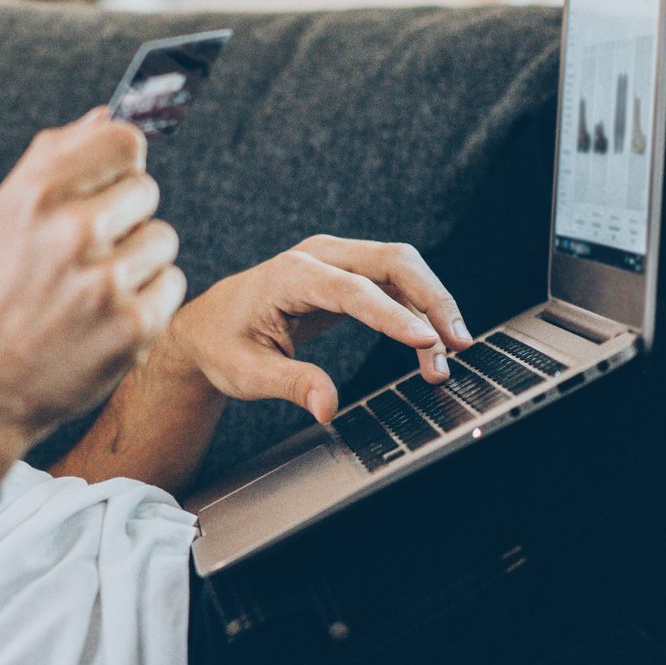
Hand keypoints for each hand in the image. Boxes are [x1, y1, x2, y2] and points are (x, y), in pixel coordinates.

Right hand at [0, 110, 185, 469]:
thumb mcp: (0, 218)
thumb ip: (52, 159)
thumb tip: (106, 114)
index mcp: (36, 195)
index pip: (124, 140)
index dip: (119, 161)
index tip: (110, 181)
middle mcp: (73, 232)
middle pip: (146, 189)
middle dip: (125, 216)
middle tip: (88, 252)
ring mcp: (106, 282)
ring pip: (163, 239)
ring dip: (138, 260)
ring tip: (93, 289)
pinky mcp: (133, 327)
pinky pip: (171, 284)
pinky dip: (147, 300)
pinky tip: (106, 317)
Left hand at [161, 235, 471, 422]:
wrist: (206, 326)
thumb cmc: (221, 345)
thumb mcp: (247, 372)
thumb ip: (290, 384)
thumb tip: (328, 408)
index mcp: (290, 275)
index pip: (353, 290)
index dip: (393, 315)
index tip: (427, 340)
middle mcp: (317, 256)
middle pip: (392, 262)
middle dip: (432, 299)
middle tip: (459, 344)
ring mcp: (335, 261)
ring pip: (401, 270)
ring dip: (431, 308)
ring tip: (447, 358)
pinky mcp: (346, 275)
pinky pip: (393, 286)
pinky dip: (416, 312)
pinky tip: (429, 348)